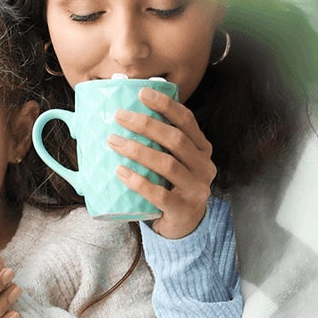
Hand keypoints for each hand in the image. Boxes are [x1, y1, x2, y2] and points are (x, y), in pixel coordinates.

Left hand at [107, 87, 216, 239]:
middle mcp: (204, 166)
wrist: (184, 225)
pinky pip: (160, 194)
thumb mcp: (173, 161)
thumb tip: (120, 116)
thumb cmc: (171, 186)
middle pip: (175, 139)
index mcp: (202, 149)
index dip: (166, 105)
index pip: (187, 121)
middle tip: (119, 116)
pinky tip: (121, 172)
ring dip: (138, 150)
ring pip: (167, 164)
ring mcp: (196, 189)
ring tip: (113, 141)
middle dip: (145, 124)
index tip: (142, 92)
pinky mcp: (184, 209)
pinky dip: (139, 181)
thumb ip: (158, 142)